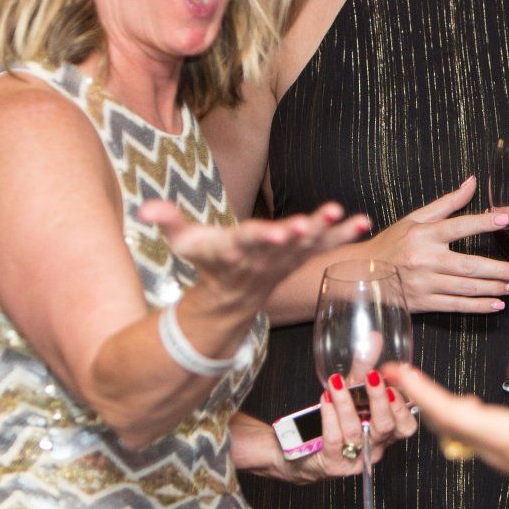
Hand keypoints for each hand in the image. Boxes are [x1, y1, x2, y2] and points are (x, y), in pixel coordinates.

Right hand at [140, 199, 370, 315]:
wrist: (231, 298)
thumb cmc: (207, 261)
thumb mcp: (183, 243)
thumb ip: (167, 222)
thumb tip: (144, 209)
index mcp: (235, 250)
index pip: (250, 241)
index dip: (266, 236)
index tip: (281, 232)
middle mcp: (264, 257)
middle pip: (286, 243)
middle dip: (304, 230)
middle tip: (323, 217)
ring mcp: (285, 259)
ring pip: (310, 244)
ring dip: (330, 231)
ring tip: (350, 217)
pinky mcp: (300, 257)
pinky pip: (323, 246)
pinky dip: (343, 235)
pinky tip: (365, 221)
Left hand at [285, 368, 419, 482]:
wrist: (304, 452)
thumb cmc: (336, 422)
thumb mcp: (353, 393)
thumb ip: (364, 368)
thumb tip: (373, 338)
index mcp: (386, 433)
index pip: (405, 425)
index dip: (402, 405)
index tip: (394, 383)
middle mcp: (374, 447)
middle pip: (384, 427)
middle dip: (378, 400)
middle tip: (372, 377)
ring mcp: (355, 458)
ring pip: (355, 430)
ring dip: (346, 403)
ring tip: (336, 382)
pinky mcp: (334, 463)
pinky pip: (333, 439)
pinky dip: (329, 416)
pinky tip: (326, 399)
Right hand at [363, 176, 508, 314]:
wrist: (361, 273)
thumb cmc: (393, 243)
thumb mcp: (415, 218)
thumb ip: (448, 203)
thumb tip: (473, 182)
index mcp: (423, 234)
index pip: (458, 226)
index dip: (483, 223)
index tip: (506, 220)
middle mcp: (424, 259)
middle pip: (468, 265)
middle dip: (498, 269)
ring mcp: (423, 284)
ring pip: (465, 288)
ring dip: (493, 288)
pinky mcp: (423, 303)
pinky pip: (456, 306)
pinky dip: (478, 306)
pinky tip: (497, 304)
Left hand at [384, 356, 508, 508]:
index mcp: (503, 434)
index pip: (448, 411)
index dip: (419, 391)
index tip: (394, 371)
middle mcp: (494, 448)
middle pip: (442, 423)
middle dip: (414, 397)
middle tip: (391, 373)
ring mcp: (501, 455)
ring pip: (454, 430)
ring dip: (432, 407)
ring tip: (415, 384)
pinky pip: (470, 435)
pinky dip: (455, 415)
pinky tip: (465, 404)